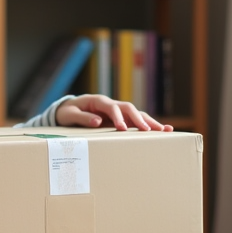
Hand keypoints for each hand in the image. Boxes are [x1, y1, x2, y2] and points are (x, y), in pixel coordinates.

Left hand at [54, 95, 172, 131]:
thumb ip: (82, 118)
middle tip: (150, 130)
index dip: (118, 117)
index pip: (112, 107)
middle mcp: (110, 104)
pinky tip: (160, 131)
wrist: (66, 109)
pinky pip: (134, 121)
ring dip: (149, 122)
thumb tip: (98, 122)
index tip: (123, 128)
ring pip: (136, 114)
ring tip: (165, 130)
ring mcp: (116, 111)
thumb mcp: (69, 114)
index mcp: (98, 101)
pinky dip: (146, 125)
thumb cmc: (67, 112)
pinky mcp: (119, 118)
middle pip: (129, 109)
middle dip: (140, 119)